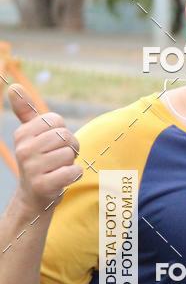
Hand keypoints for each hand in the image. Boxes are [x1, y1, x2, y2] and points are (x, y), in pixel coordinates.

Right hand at [8, 85, 81, 210]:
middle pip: (65, 136)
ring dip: (70, 163)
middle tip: (59, 159)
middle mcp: (24, 149)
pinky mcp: (43, 185)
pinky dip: (74, 175)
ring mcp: (32, 168)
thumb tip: (13, 87)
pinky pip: (73, 171)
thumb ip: (25, 111)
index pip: (56, 120)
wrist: (34, 197)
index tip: (54, 144)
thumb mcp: (31, 136)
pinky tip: (63, 179)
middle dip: (69, 148)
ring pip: (69, 154)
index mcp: (22, 134)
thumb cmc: (39, 161)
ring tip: (58, 169)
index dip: (62, 132)